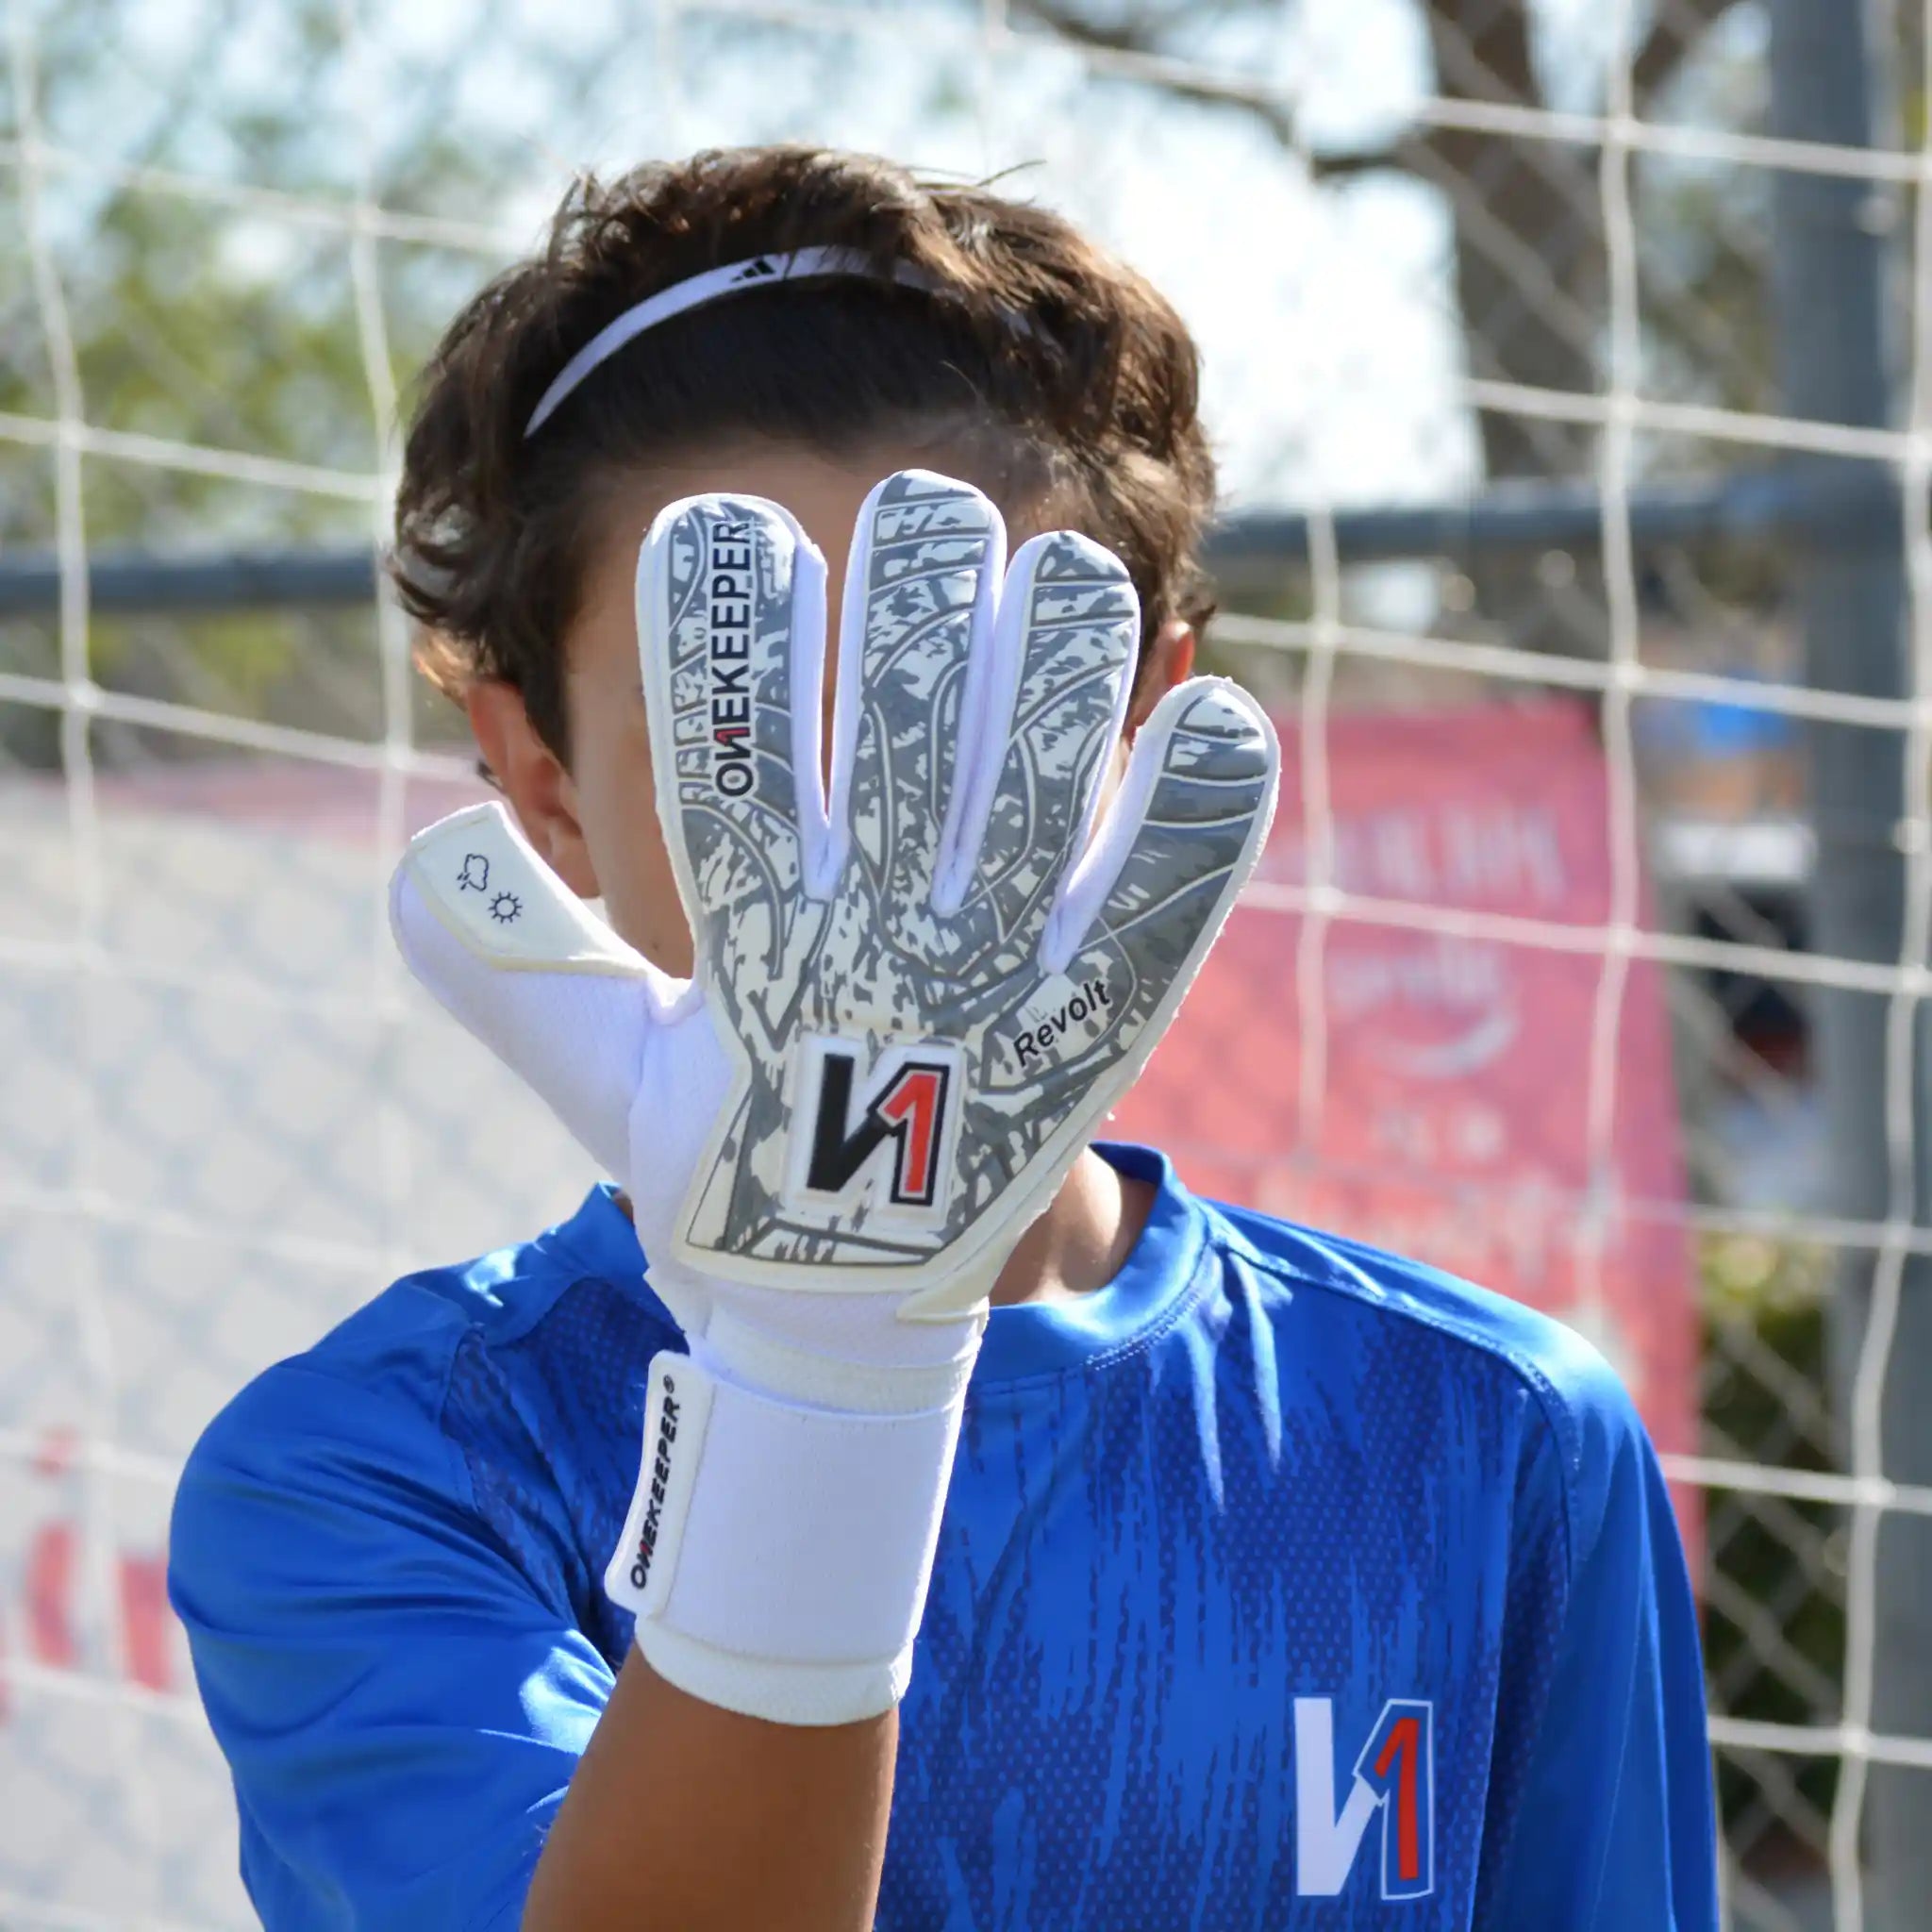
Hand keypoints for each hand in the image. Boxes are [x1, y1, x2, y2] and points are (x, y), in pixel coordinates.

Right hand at [391, 469, 1276, 1720]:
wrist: (858, 1326)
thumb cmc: (732, 1184)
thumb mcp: (607, 1089)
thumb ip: (514, 980)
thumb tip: (419, 869)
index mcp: (753, 960)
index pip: (723, 757)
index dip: (719, 626)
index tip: (724, 528)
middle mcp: (884, 958)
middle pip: (908, 731)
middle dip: (916, 593)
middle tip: (919, 509)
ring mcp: (1003, 991)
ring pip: (1043, 782)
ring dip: (1058, 658)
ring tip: (1060, 571)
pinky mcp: (1100, 1032)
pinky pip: (1168, 899)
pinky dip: (1197, 803)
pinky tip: (1213, 707)